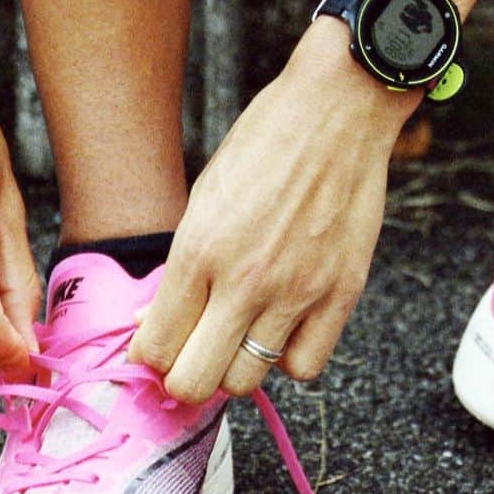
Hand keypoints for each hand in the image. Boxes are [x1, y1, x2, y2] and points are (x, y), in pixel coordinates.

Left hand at [129, 19, 416, 402]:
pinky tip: (285, 326)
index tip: (160, 346)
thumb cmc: (267, 141)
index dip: (150, 356)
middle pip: (194, 382)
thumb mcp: (206, 194)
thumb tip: (155, 320)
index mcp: (199, 249)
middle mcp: (245, 279)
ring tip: (241, 334)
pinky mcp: (342, 292)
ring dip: (236, 365)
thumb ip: (182, 264)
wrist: (338, 110)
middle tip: (194, 352)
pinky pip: (305, 366)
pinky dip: (290, 357)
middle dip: (184, 377)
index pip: (155, 348)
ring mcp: (297, 290)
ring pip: (247, 381)